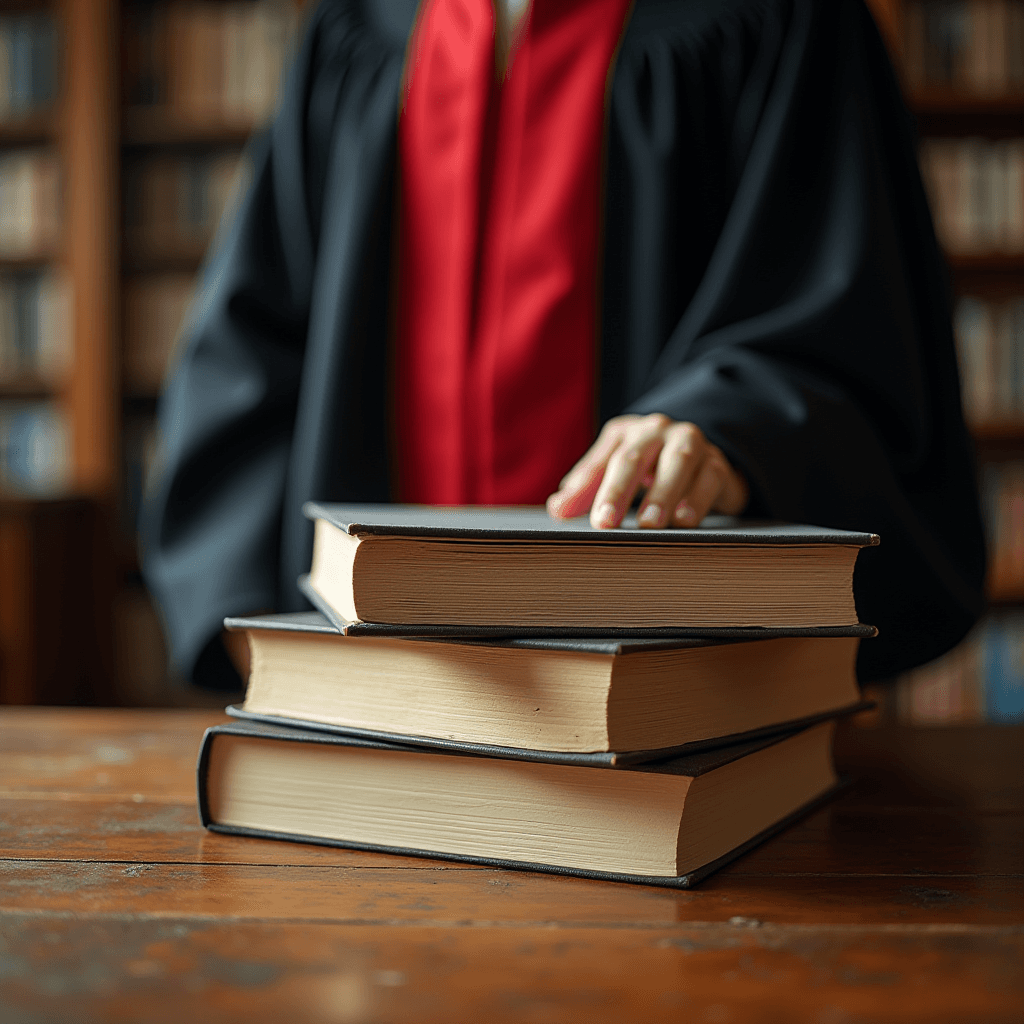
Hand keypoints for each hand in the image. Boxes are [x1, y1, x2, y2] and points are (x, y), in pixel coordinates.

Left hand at [546, 414, 748, 529]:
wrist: (703, 458)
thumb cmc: (649, 467)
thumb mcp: (615, 472)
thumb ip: (585, 490)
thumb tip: (557, 509)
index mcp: (627, 433)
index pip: (603, 460)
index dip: (589, 488)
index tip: (587, 518)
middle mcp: (658, 431)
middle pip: (635, 457)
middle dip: (619, 490)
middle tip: (607, 523)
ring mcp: (692, 443)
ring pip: (679, 463)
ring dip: (663, 494)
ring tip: (649, 524)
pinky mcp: (717, 463)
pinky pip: (710, 477)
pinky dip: (697, 499)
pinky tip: (685, 520)